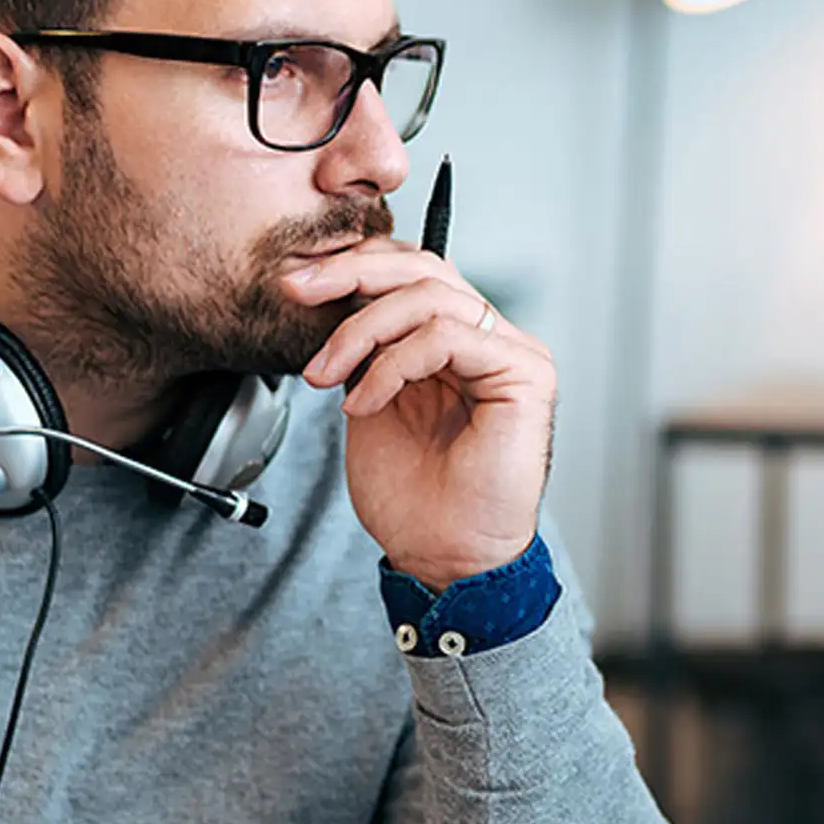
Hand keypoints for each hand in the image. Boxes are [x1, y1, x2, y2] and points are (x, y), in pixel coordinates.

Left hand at [286, 238, 555, 589]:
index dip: (354, 266)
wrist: (440, 556)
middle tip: (298, 291)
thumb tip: (326, 293)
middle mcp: (490, 338)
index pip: (411, 271)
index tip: (296, 284)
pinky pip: (449, 336)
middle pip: (424, 267)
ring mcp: (513, 352)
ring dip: (361, 332)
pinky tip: (363, 402)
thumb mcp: (368, 399)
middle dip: (351, 272)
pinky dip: (393, 365)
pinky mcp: (527, 373)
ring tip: (326, 376)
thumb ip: (365, 347)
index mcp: (456, 340)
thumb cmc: (412, 497)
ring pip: (431, 296)